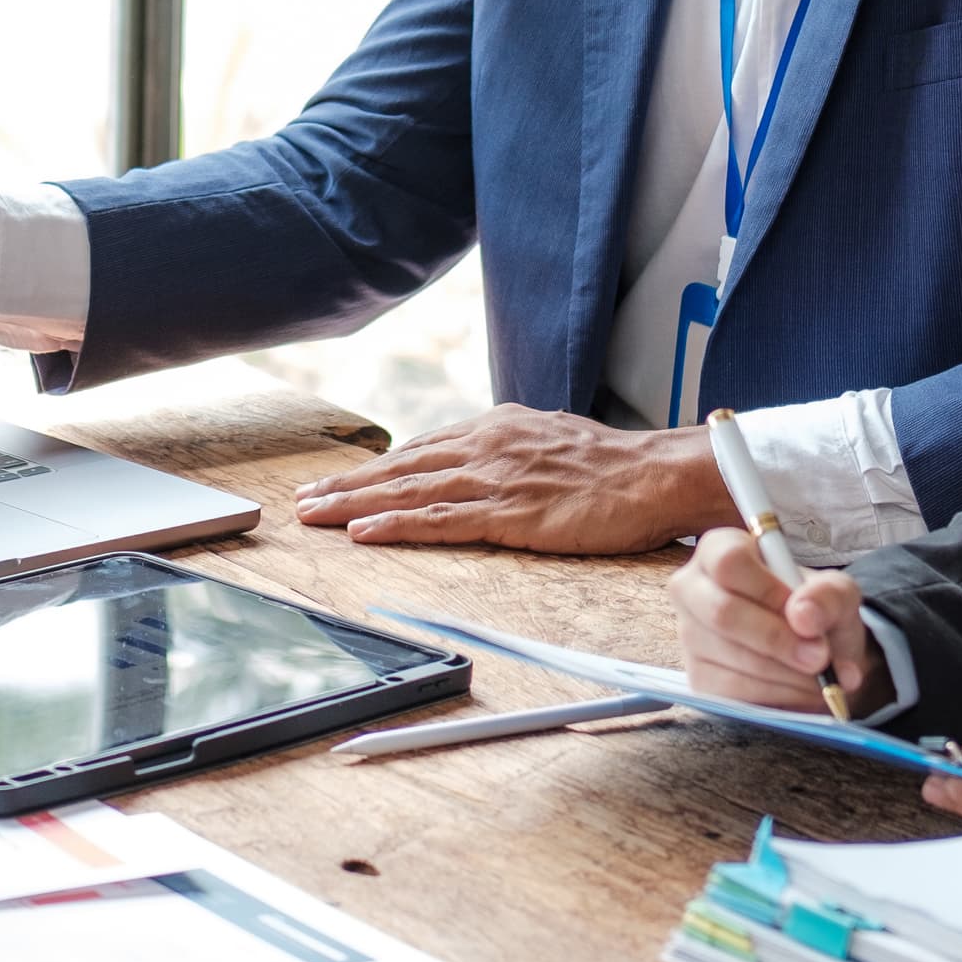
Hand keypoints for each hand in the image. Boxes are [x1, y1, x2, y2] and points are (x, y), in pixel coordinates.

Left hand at [291, 407, 730, 551]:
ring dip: (354, 506)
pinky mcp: (509, 513)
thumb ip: (511, 450)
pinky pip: (440, 520)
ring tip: (314, 517)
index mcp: (497, 429)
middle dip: (347, 485)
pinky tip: (363, 532)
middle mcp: (486, 446)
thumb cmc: (615, 466)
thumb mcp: (552, 442)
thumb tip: (482, 461)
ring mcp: (495, 478)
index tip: (339, 482)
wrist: (657, 473)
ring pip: (408, 491)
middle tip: (303, 501)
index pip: (421, 449)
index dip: (376, 468)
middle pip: (401, 468)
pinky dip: (395, 526)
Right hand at [671, 527, 871, 709]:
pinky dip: (778, 696)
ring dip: (786, 674)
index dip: (767, 590)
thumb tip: (803, 615)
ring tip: (822, 678)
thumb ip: (828, 595)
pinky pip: (735, 692)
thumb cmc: (815, 610)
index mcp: (719, 550)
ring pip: (733, 658)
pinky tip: (802, 692)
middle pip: (723, 612)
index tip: (803, 615)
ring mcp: (691, 638)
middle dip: (778, 640)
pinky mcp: (699, 680)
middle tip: (820, 657)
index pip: (728, 561)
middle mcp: (693, 590)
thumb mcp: (836, 593)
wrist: (814, 654)